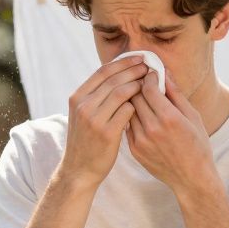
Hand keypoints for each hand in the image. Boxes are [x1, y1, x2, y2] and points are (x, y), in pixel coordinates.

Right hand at [59, 55, 147, 186]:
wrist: (79, 169)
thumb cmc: (86, 140)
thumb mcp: (82, 115)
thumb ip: (95, 97)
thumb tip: (116, 75)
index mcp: (77, 97)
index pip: (102, 72)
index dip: (122, 62)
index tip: (137, 58)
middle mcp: (83, 105)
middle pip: (114, 79)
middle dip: (134, 70)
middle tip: (149, 66)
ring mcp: (94, 119)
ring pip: (122, 92)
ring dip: (139, 85)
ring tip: (151, 82)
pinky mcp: (106, 132)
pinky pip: (128, 110)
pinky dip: (138, 104)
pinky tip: (147, 104)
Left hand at [125, 69, 220, 194]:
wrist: (191, 178)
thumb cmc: (197, 145)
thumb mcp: (193, 117)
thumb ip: (176, 94)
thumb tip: (165, 73)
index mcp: (169, 118)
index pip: (147, 88)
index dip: (148, 77)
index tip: (151, 74)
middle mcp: (152, 129)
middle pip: (134, 97)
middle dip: (138, 86)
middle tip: (142, 82)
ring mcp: (141, 141)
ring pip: (128, 111)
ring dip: (133, 102)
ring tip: (141, 98)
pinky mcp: (134, 150)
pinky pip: (128, 126)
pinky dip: (132, 118)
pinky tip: (141, 116)